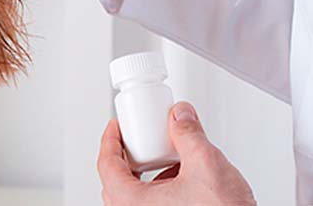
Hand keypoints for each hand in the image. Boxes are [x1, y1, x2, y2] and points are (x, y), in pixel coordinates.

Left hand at [98, 102, 255, 205]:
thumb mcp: (205, 163)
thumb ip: (188, 134)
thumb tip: (180, 115)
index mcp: (132, 203)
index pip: (106, 165)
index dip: (110, 140)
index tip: (116, 127)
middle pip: (117, 180)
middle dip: (127, 155)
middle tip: (135, 138)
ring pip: (134, 194)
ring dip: (145, 171)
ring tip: (161, 154)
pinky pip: (151, 204)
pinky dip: (158, 187)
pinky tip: (178, 176)